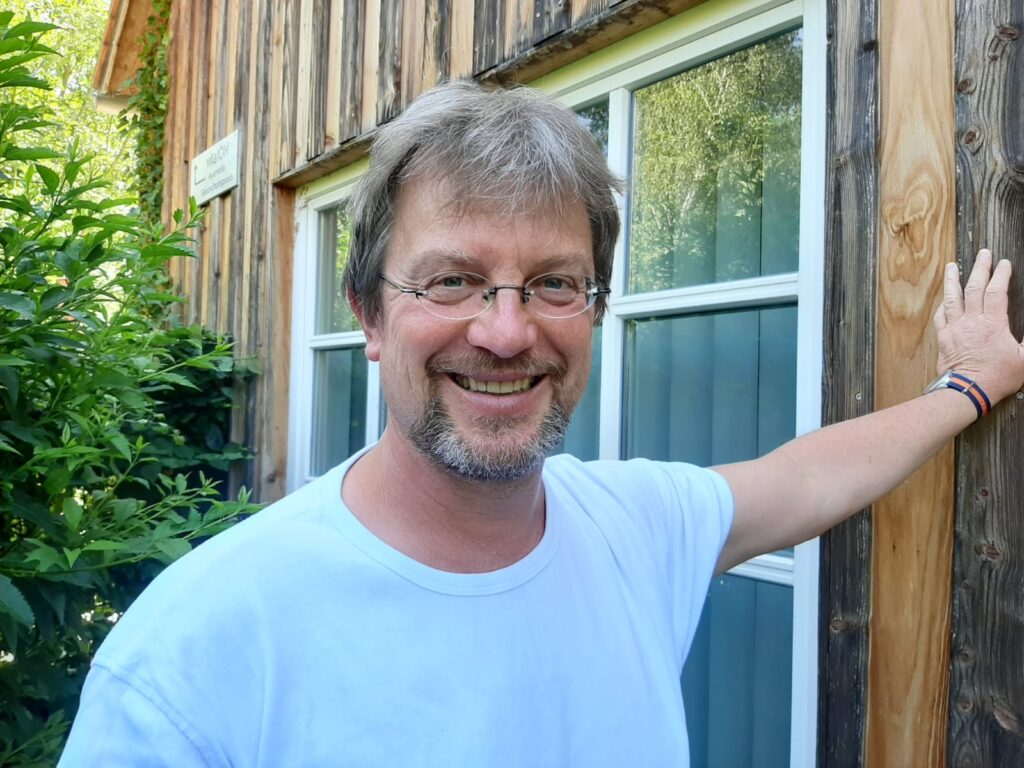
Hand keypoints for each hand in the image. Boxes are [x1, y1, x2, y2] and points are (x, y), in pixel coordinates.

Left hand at [933, 249, 1023, 405]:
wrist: (968, 391)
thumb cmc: (997, 377)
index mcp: (993, 324)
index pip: (996, 291)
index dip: (1001, 275)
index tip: (1004, 264)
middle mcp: (972, 322)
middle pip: (974, 288)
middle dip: (979, 268)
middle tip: (983, 254)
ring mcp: (955, 329)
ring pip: (952, 298)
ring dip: (953, 280)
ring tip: (952, 266)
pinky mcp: (944, 338)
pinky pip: (941, 316)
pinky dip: (943, 305)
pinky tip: (944, 299)